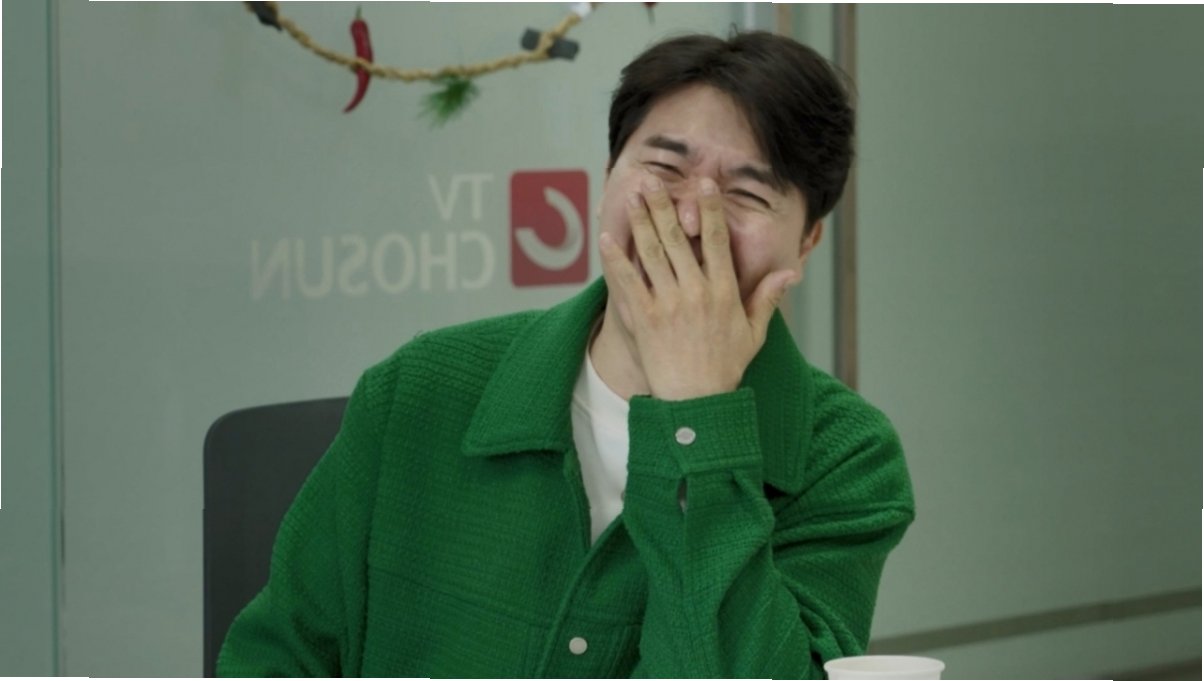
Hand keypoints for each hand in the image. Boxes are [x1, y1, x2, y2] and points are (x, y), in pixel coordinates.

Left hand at [599, 175, 798, 400]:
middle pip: (678, 238)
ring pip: (651, 253)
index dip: (709, 210)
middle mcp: (696, 293)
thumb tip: (789, 274)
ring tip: (633, 196)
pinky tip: (607, 237)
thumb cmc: (726, 368)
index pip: (716, 241)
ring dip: (641, 221)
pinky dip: (616, 258)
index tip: (703, 185)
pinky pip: (627, 282)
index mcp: (724, 292)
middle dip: (665, 205)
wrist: (697, 402)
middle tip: (654, 180)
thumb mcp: (754, 333)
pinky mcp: (644, 318)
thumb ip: (767, 299)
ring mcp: (668, 304)